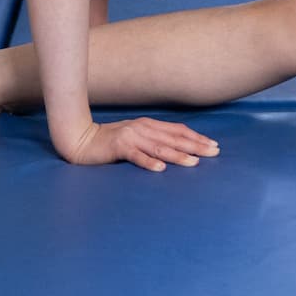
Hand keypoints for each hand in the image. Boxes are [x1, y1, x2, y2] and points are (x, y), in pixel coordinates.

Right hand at [63, 116, 220, 169]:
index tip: (213, 145)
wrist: (82, 140)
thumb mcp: (135, 138)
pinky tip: (160, 170)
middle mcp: (143, 128)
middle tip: (214, 152)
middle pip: (174, 138)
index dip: (196, 137)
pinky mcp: (119, 147)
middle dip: (196, 146)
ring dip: (178, 155)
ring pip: (160, 148)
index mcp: (149, 125)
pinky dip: (149, 162)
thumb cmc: (110, 142)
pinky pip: (137, 156)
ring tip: (194, 163)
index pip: (178, 131)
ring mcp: (131, 136)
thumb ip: (153, 140)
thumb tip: (175, 148)